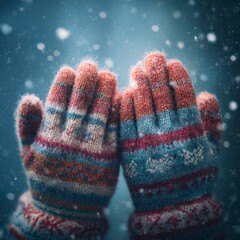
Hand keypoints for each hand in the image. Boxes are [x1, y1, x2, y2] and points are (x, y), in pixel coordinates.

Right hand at [9, 60, 120, 238]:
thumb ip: (27, 126)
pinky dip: (118, 109)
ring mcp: (93, 147)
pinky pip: (116, 127)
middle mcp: (71, 139)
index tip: (70, 69)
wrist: (67, 209)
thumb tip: (30, 97)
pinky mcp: (111, 155)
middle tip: (91, 65)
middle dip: (86, 79)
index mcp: (50, 137)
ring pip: (100, 111)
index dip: (64, 83)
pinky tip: (121, 95)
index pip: (57, 101)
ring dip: (105, 90)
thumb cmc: (47, 176)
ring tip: (108, 75)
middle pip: (80, 102)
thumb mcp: (29, 154)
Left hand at [120, 52, 222, 238]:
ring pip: (142, 105)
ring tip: (137, 68)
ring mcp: (146, 141)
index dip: (178, 77)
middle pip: (160, 96)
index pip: (183, 96)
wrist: (171, 206)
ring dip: (139, 84)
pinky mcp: (129, 149)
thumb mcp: (209, 149)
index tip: (172, 62)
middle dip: (156, 73)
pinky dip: (125, 105)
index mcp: (190, 132)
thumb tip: (206, 95)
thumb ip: (210, 122)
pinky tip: (125, 91)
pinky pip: (125, 122)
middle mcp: (168, 133)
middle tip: (152, 56)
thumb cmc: (193, 174)